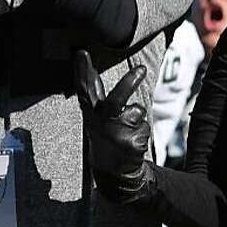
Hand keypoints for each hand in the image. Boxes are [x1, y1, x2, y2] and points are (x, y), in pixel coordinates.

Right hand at [73, 51, 151, 201]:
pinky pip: (144, 126)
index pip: (84, 91)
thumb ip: (94, 94)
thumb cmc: (106, 137)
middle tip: (142, 69)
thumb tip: (89, 66)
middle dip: (128, 83)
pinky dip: (142, 130)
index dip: (82, 72)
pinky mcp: (132, 143)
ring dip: (137, 117)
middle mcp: (101, 124)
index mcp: (91, 114)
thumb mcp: (95, 117)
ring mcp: (117, 135)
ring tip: (127, 130)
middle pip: (115, 100)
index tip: (81, 53)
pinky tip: (132, 142)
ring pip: (137, 111)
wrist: (114, 173)